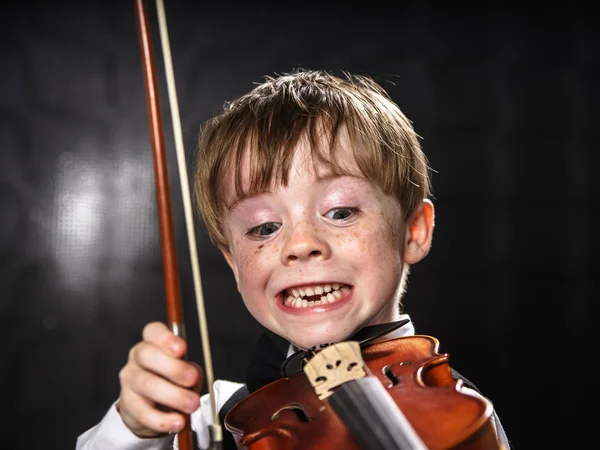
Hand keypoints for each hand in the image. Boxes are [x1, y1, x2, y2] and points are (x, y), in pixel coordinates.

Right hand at [117, 322, 202, 437]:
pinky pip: (144, 412)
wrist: (149, 408)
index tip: (181, 348)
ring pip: (147, 384)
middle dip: (173, 367)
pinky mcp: (128, 405)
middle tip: (192, 379)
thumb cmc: (170, 381)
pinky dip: (163, 419)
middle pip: (147, 356)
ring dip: (174, 395)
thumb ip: (191, 370)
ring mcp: (129, 381)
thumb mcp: (184, 370)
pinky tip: (178, 422)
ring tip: (192, 404)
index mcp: (152, 343)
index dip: (165, 338)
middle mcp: (137, 358)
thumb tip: (193, 375)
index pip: (152, 332)